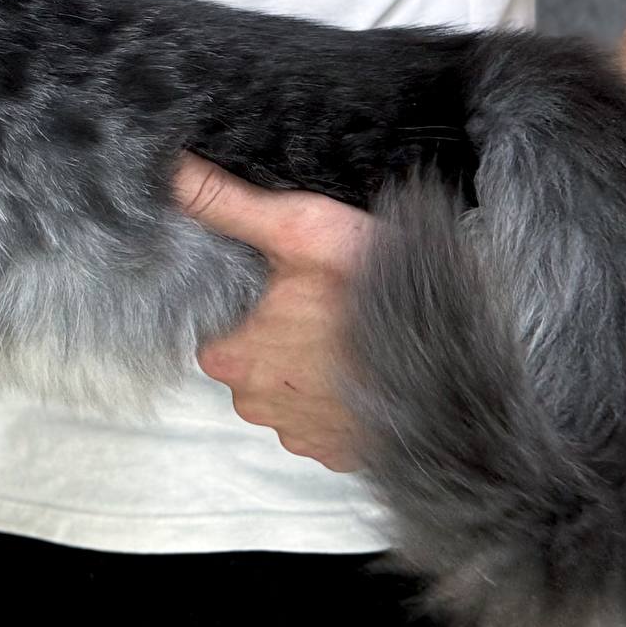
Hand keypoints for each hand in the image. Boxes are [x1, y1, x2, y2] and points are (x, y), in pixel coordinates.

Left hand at [178, 154, 376, 472]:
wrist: (455, 367)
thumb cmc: (377, 297)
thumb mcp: (300, 231)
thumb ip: (228, 205)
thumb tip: (170, 172)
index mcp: (231, 357)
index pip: (215, 325)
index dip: (243, 300)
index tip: (278, 282)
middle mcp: (258, 405)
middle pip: (251, 358)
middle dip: (278, 331)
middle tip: (321, 300)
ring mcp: (302, 436)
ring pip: (290, 390)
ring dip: (311, 366)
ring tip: (347, 330)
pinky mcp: (342, 453)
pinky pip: (326, 419)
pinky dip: (340, 396)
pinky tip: (362, 364)